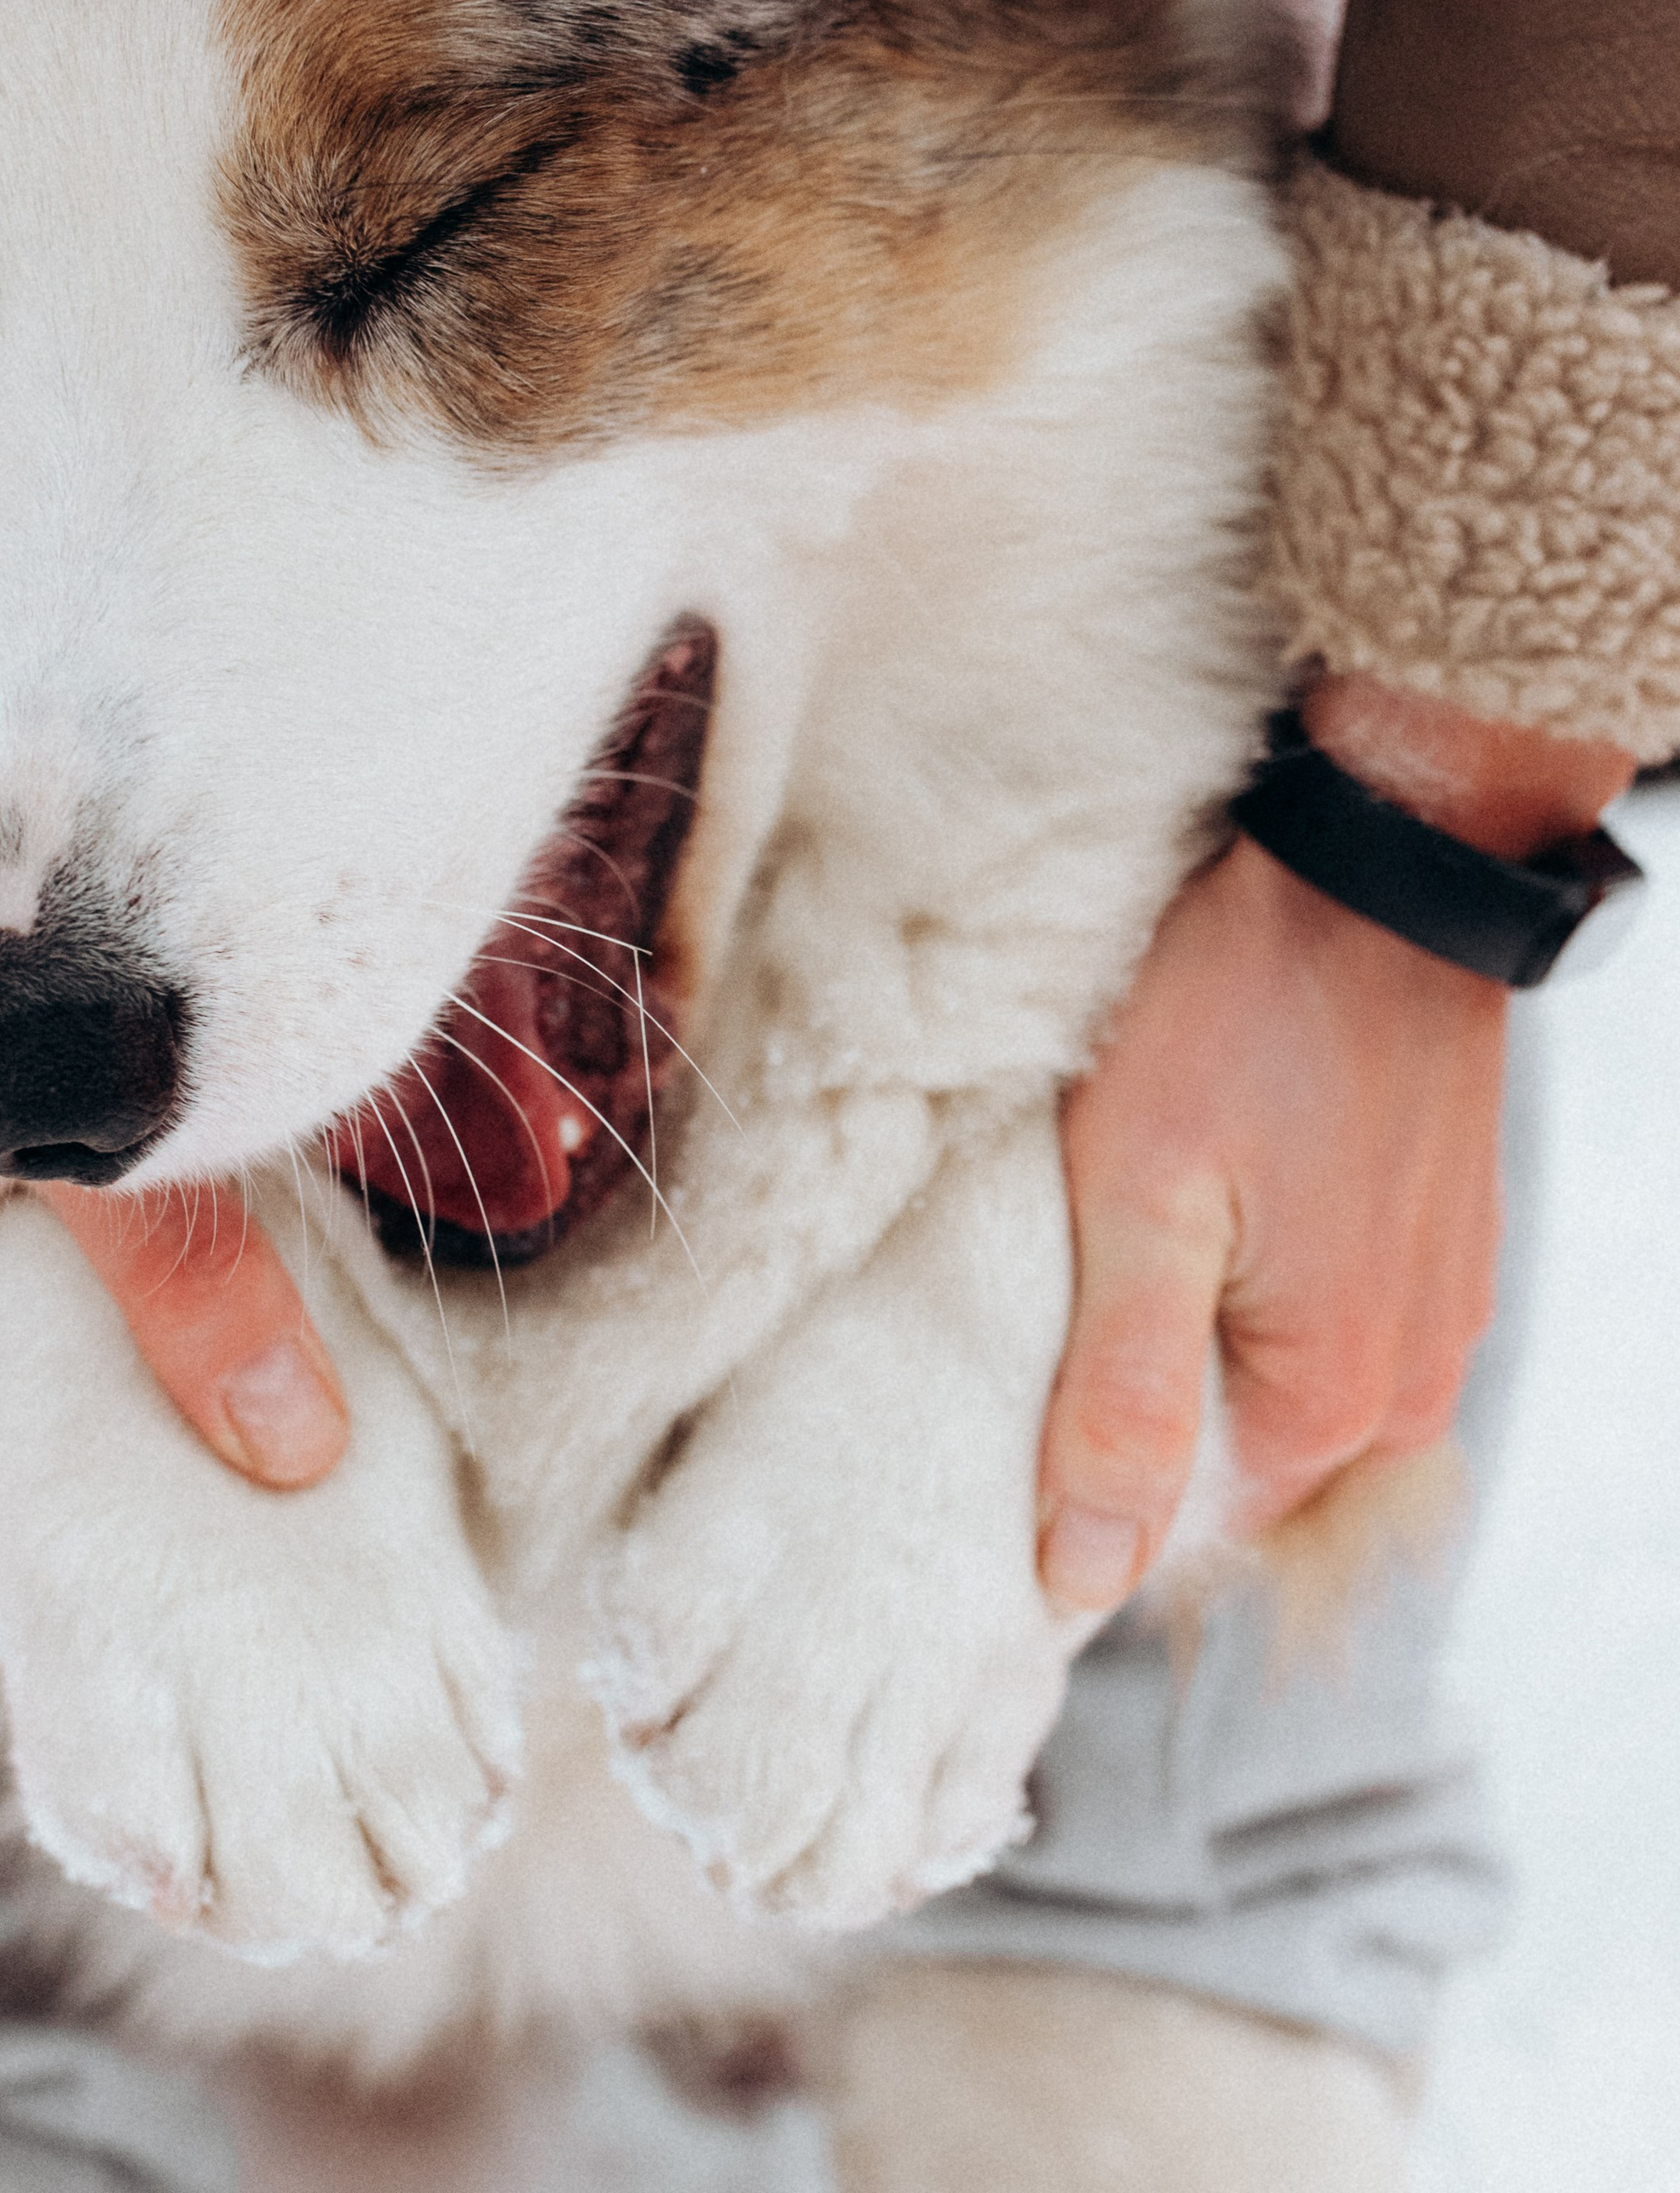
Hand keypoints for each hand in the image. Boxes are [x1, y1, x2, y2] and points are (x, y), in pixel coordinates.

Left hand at [1036, 673, 1632, 1613]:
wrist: (1382, 864)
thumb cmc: (1244, 1006)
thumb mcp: (1141, 1198)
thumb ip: (1117, 1398)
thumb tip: (1080, 1578)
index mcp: (1335, 1402)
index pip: (1175, 1530)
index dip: (1073, 1469)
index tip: (1005, 1384)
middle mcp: (1411, 1386)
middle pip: (1227, 1457)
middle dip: (1134, 1392)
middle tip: (1052, 1278)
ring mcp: (1438, 1309)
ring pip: (1271, 1375)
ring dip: (1191, 1323)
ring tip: (1128, 1218)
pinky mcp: (1436, 1239)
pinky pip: (1322, 1308)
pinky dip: (1252, 1271)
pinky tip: (1206, 1188)